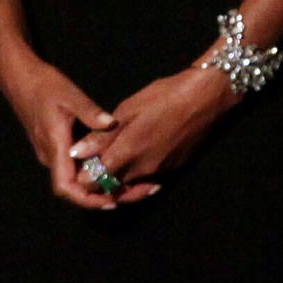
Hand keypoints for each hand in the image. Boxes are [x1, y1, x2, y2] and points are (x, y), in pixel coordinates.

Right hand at [0, 43, 125, 210]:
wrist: (19, 77)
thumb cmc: (43, 84)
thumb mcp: (70, 94)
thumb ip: (90, 111)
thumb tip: (111, 123)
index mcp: (54, 146)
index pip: (65, 187)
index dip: (86, 199)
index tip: (109, 200)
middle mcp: (50, 155)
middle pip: (73, 188)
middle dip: (99, 195)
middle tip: (129, 191)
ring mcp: (50, 151)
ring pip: (73, 177)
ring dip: (96, 183)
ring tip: (124, 181)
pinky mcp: (52, 145)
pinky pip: (72, 166)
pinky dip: (90, 170)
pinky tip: (109, 163)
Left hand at [69, 63, 235, 192]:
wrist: (205, 99)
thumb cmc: (163, 97)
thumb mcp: (127, 111)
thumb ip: (102, 136)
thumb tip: (77, 153)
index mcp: (128, 153)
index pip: (97, 179)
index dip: (85, 177)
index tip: (78, 167)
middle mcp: (144, 169)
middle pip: (114, 184)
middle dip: (100, 180)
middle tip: (91, 164)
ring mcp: (161, 171)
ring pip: (132, 183)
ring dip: (119, 177)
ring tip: (112, 159)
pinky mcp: (174, 168)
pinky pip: (150, 179)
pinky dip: (138, 174)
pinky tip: (134, 159)